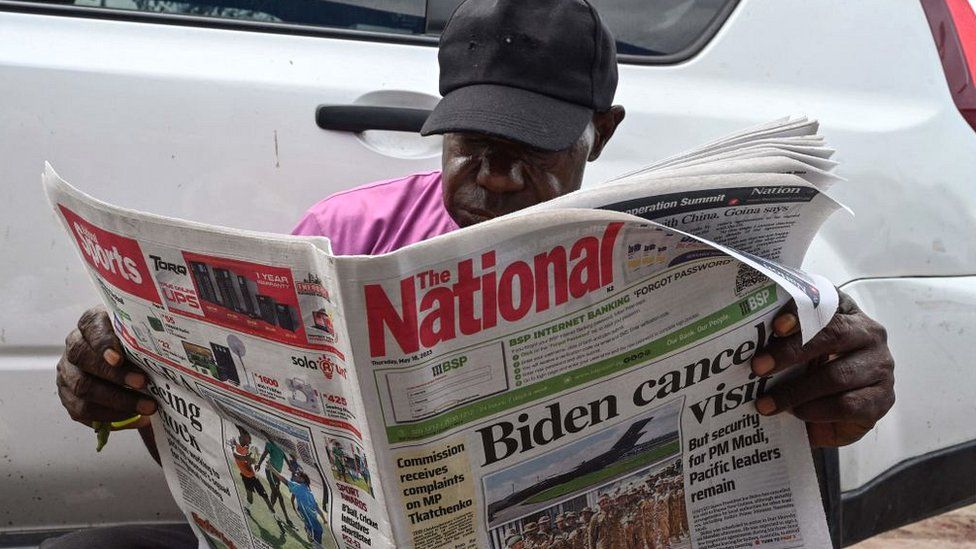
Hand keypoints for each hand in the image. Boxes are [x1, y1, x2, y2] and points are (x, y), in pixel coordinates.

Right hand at [56, 306, 156, 430]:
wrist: (123, 361)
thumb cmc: (134, 344)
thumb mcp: (140, 333)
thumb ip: (145, 337)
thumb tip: (167, 354)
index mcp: (91, 323)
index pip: (91, 326)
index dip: (103, 343)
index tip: (119, 358)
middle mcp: (74, 345)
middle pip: (84, 358)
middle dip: (115, 374)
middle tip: (143, 383)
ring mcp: (68, 371)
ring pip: (83, 387)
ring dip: (117, 400)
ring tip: (147, 407)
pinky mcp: (68, 395)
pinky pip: (82, 410)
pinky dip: (110, 416)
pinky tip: (134, 417)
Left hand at [751, 291, 894, 446]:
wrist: (840, 411)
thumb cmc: (814, 369)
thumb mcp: (797, 348)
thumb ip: (782, 336)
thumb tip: (743, 342)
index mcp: (845, 311)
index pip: (826, 302)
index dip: (801, 310)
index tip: (775, 326)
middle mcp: (868, 333)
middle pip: (832, 335)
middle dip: (791, 352)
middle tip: (758, 367)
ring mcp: (880, 366)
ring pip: (836, 375)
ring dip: (795, 391)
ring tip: (766, 403)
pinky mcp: (882, 398)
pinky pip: (847, 404)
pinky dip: (816, 410)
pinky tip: (797, 412)